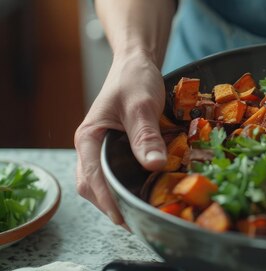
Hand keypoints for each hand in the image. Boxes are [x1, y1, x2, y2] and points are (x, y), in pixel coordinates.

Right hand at [74, 51, 166, 223]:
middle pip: (94, 186)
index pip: (91, 177)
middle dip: (113, 206)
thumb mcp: (142, 105)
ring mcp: (103, 150)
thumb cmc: (134, 80)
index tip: (123, 217)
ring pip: (105, 183)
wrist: (137, 65)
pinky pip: (118, 174)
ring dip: (120, 199)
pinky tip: (147, 193)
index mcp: (89, 138)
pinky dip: (128, 186)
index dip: (107, 200)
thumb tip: (154, 166)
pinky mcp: (117, 150)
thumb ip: (146, 135)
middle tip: (138, 222)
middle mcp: (91, 148)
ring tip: (143, 214)